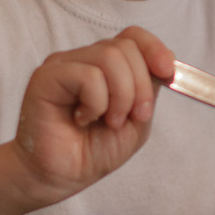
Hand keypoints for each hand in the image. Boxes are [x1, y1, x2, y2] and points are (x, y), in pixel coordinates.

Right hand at [12, 27, 173, 206]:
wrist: (63, 176)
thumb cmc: (95, 151)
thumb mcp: (137, 120)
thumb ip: (149, 89)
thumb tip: (166, 64)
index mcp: (106, 66)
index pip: (133, 37)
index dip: (154, 49)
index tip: (168, 73)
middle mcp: (83, 59)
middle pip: (125, 48)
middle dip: (140, 86)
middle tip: (134, 116)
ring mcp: (63, 65)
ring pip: (109, 57)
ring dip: (121, 97)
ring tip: (109, 122)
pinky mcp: (46, 76)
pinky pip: (88, 75)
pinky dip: (97, 103)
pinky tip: (82, 119)